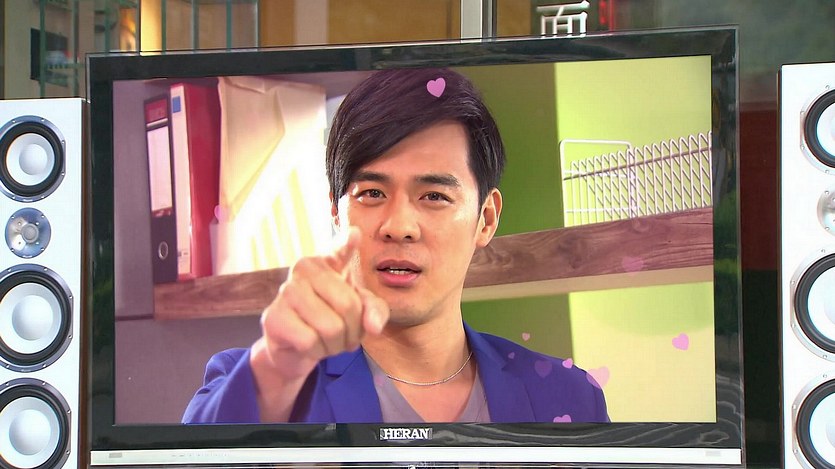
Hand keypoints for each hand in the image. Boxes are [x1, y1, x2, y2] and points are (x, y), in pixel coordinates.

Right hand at [250, 227, 388, 420]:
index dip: (347, 244)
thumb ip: (374, 313)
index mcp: (327, 262)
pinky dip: (316, 352)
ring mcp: (286, 291)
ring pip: (330, 327)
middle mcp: (304, 268)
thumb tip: (373, 326)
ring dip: (335, 345)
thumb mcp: (361, 315)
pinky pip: (309, 341)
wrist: (295, 350)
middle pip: (348, 305)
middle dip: (353, 332)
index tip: (354, 234)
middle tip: (345, 337)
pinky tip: (309, 347)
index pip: (340, 250)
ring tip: (328, 342)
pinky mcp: (273, 316)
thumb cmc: (330, 321)